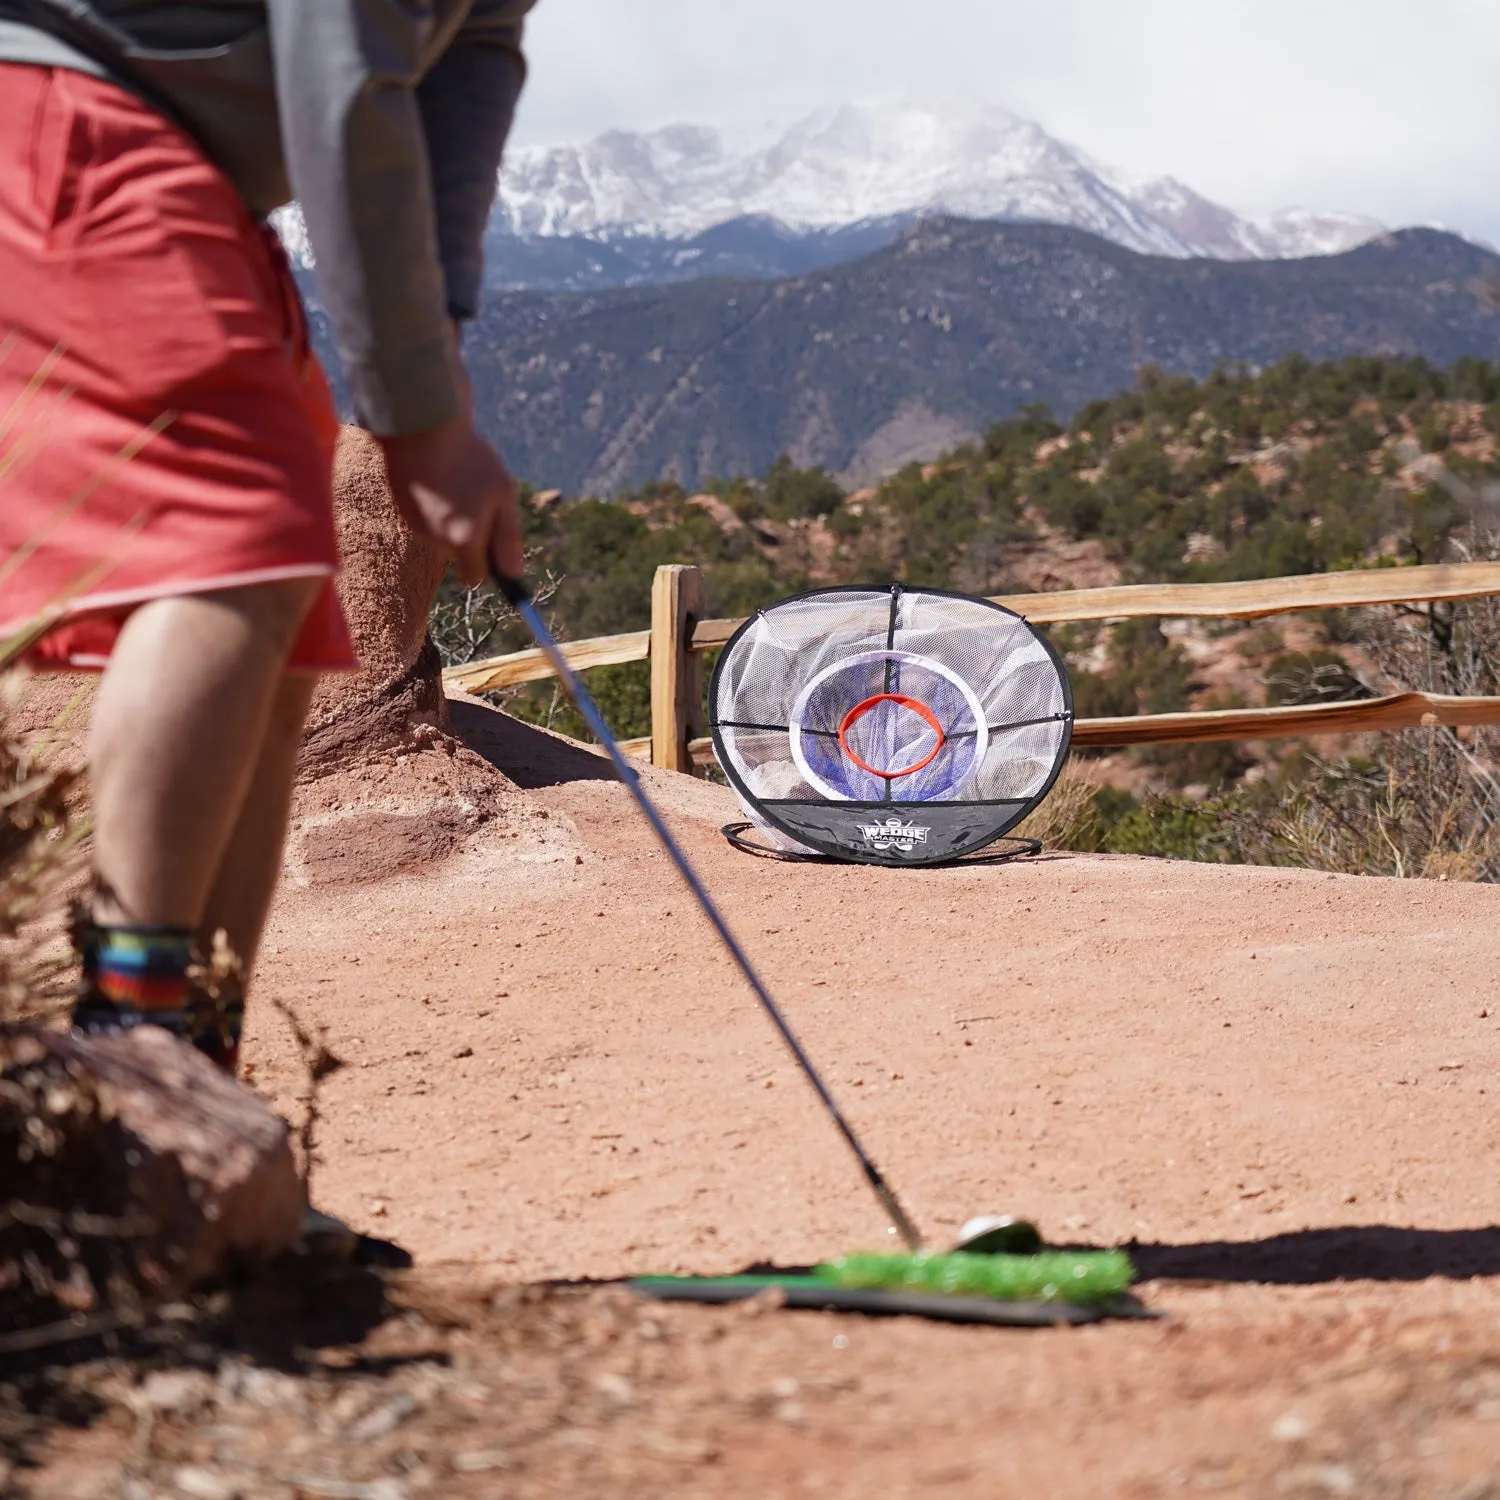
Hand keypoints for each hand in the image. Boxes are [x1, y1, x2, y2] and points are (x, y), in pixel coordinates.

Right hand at [379, 417, 522, 585]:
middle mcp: (436, 540)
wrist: (424, 425)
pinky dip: (434, 505)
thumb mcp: (502, 495)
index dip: (487, 566)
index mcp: (464, 541)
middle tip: (480, 500)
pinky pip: (425, 519)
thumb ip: (507, 538)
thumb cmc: (471, 459)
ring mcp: (415, 525)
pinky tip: (439, 477)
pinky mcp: (402, 508)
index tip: (496, 550)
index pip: (475, 578)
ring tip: (457, 482)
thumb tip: (514, 574)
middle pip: (458, 554)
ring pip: (440, 536)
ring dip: (452, 519)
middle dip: (470, 537)